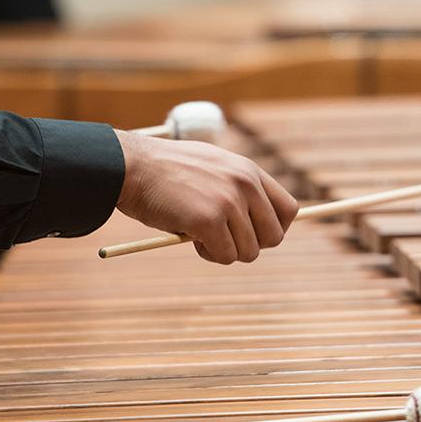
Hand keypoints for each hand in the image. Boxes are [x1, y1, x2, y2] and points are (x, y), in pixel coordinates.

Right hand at [114, 131, 298, 263]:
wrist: (131, 166)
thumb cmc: (166, 172)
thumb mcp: (212, 169)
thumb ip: (237, 190)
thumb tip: (257, 227)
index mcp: (249, 171)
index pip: (289, 209)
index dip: (274, 229)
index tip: (254, 235)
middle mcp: (245, 184)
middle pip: (274, 237)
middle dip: (249, 245)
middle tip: (223, 239)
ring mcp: (228, 202)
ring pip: (249, 252)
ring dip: (224, 251)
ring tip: (199, 233)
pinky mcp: (208, 220)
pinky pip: (225, 255)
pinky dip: (207, 253)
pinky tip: (189, 234)